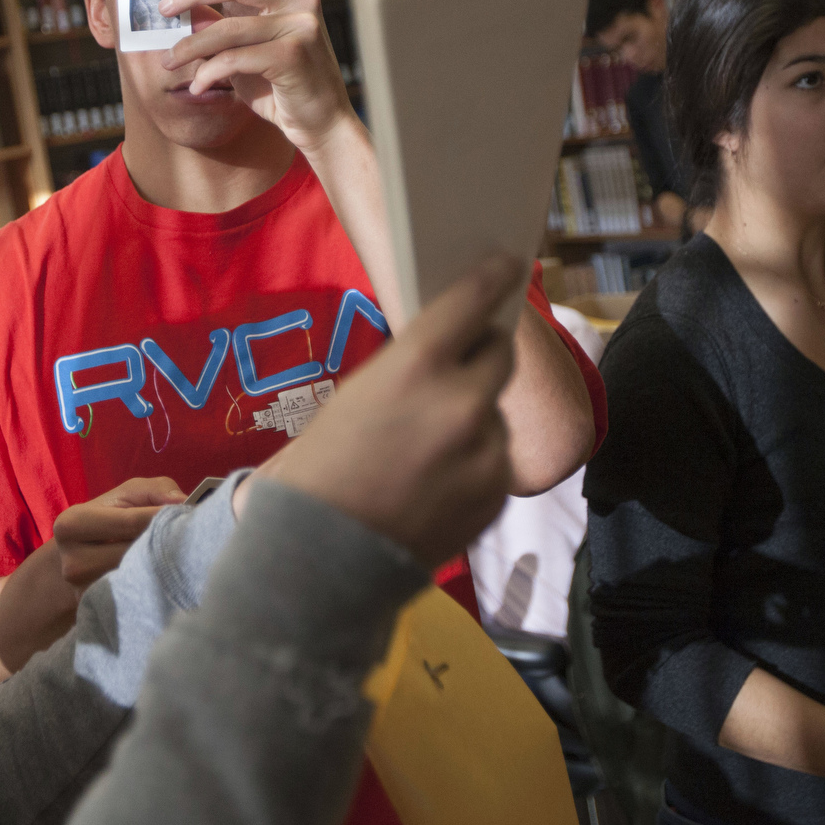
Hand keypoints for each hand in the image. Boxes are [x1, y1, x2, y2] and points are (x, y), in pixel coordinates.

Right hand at [52, 476, 186, 592]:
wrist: (79, 558)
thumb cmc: (109, 519)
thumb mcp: (127, 495)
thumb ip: (154, 491)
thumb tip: (182, 502)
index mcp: (72, 524)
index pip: (130, 522)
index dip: (165, 518)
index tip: (191, 515)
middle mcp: (72, 563)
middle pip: (134, 554)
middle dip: (164, 544)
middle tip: (190, 537)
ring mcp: (83, 592)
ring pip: (137, 579)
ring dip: (162, 567)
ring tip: (177, 555)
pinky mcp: (97, 611)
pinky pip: (135, 598)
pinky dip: (153, 586)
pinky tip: (162, 577)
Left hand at [156, 0, 352, 152]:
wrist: (321, 121)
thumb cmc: (281, 84)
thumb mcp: (246, 46)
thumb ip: (221, 21)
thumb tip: (180, 5)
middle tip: (163, 11)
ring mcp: (301, 24)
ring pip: (228, 27)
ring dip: (190, 45)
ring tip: (169, 60)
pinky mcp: (294, 55)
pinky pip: (234, 59)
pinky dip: (208, 74)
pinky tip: (198, 87)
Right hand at [258, 253, 520, 566]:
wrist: (318, 558)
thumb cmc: (320, 471)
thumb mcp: (356, 396)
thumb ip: (412, 371)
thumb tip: (450, 354)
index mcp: (417, 366)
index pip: (472, 303)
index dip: (492, 279)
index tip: (506, 266)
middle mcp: (461, 403)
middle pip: (498, 356)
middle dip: (484, 353)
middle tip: (467, 358)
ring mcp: (485, 452)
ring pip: (495, 413)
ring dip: (474, 419)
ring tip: (426, 449)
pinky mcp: (495, 494)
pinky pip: (495, 460)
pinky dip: (475, 462)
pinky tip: (434, 481)